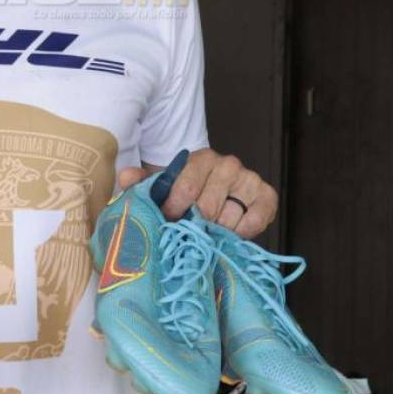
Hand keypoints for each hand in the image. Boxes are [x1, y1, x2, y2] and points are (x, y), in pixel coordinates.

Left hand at [117, 148, 276, 237]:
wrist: (212, 196)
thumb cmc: (183, 193)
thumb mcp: (160, 187)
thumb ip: (141, 182)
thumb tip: (126, 176)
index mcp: (200, 159)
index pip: (186, 187)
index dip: (174, 210)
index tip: (168, 221)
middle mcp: (228, 164)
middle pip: (208, 206)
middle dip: (194, 225)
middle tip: (187, 233)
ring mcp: (249, 179)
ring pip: (229, 216)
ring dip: (216, 232)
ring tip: (207, 234)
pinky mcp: (266, 195)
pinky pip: (255, 218)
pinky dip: (243, 232)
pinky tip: (231, 235)